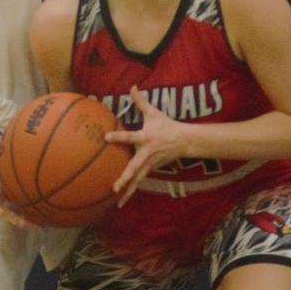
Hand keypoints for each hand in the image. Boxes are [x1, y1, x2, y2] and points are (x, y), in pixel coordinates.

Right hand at [0, 140, 38, 229]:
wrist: (18, 194)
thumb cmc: (5, 179)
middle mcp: (0, 202)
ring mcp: (10, 211)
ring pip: (10, 217)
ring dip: (13, 218)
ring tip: (18, 220)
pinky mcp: (20, 218)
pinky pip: (25, 222)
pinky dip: (30, 223)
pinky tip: (39, 225)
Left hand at [104, 86, 189, 207]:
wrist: (184, 141)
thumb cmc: (167, 125)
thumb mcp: (154, 113)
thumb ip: (141, 101)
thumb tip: (132, 87)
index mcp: (146, 138)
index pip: (130, 137)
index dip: (118, 137)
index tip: (106, 138)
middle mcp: (147, 153)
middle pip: (134, 167)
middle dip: (125, 178)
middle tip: (114, 187)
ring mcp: (150, 163)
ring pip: (137, 179)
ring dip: (128, 191)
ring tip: (118, 203)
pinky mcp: (151, 169)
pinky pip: (140, 180)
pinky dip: (132, 190)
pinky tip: (123, 200)